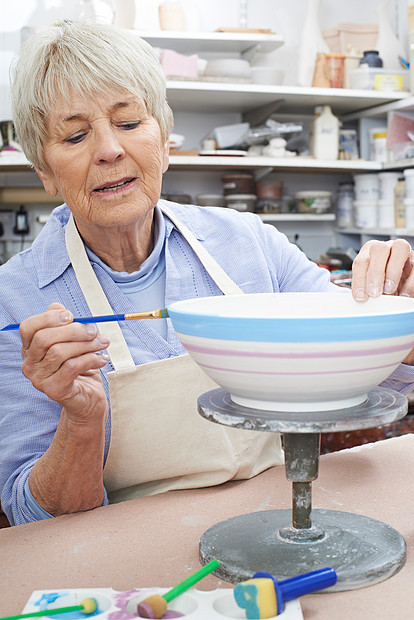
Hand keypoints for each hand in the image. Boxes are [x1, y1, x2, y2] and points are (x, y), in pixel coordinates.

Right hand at [20, 302, 109, 423]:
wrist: (88, 399)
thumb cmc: (80, 367)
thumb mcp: (73, 342)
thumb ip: (64, 324)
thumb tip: (59, 307)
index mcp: (30, 349)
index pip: (28, 327)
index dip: (48, 318)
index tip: (71, 315)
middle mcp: (30, 364)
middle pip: (44, 339)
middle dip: (73, 330)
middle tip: (94, 330)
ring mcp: (39, 379)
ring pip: (59, 352)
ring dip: (86, 344)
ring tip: (103, 343)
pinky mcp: (54, 390)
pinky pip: (72, 367)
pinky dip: (90, 358)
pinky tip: (102, 358)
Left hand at [351, 239, 413, 300]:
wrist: (400, 284)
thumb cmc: (382, 283)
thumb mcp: (371, 284)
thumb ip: (366, 286)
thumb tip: (362, 296)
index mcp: (369, 252)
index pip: (361, 261)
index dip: (359, 279)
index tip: (360, 296)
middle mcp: (387, 247)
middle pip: (379, 249)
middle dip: (375, 272)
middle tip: (374, 292)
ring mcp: (403, 251)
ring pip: (400, 248)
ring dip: (393, 271)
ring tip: (389, 290)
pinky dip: (409, 281)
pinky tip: (403, 293)